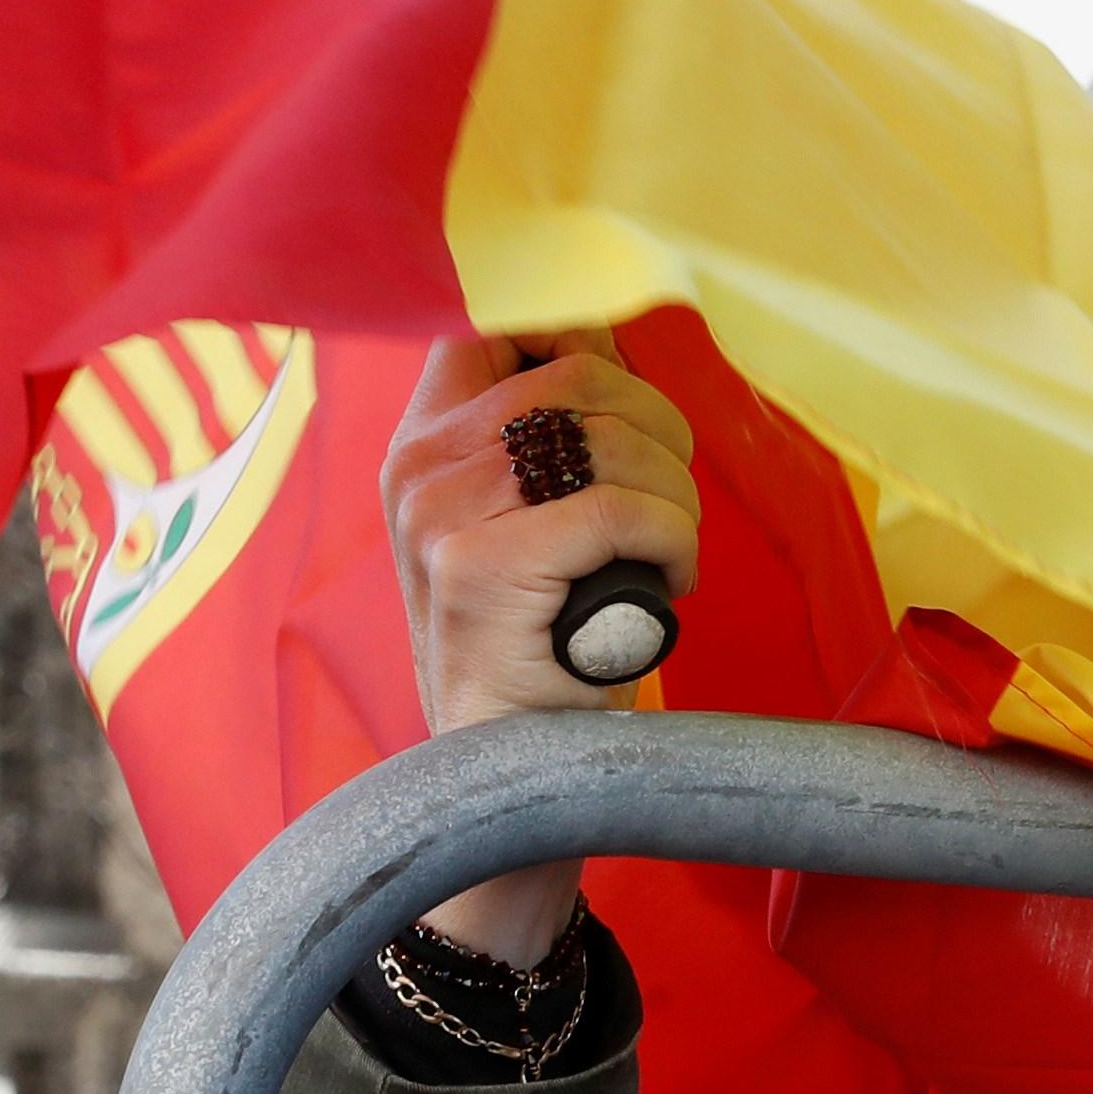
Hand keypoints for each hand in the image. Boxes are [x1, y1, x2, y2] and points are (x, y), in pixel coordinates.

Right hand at [382, 330, 697, 968]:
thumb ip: (549, 430)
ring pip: (608, 437)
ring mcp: (439, 514)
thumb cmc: (545, 642)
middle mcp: (418, 465)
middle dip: (659, 434)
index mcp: (424, 437)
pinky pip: (620, 508)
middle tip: (669, 505)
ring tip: (667, 553)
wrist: (510, 774)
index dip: (588, 340)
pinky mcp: (480, 567)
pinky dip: (673, 542)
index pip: (502, 319)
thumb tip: (606, 334)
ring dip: (674, 495)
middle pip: (580, 374)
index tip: (630, 406)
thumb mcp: (531, 518)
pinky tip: (665, 585)